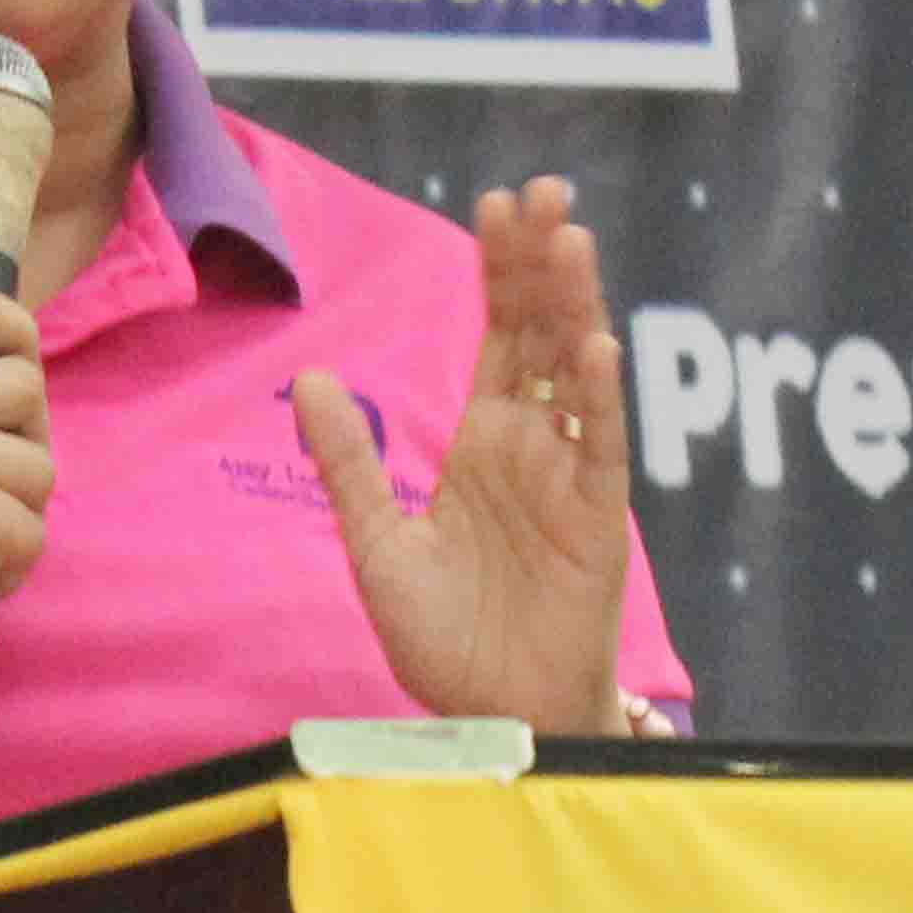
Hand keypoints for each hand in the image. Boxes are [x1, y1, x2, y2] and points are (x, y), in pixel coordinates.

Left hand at [294, 176, 630, 734]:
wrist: (491, 721)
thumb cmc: (443, 641)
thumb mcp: (377, 543)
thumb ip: (349, 460)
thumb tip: (311, 374)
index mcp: (483, 441)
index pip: (499, 333)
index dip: (500, 269)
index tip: (496, 202)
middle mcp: (533, 445)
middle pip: (542, 332)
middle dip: (543, 262)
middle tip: (544, 191)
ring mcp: (570, 477)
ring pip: (578, 373)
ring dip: (576, 307)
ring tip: (570, 240)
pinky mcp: (597, 520)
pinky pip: (602, 448)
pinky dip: (599, 397)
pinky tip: (593, 346)